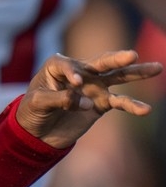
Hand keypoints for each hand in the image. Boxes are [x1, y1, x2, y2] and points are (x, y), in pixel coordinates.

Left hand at [17, 50, 161, 148]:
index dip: (72, 71)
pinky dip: (132, 106)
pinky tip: (145, 109)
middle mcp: (79, 72)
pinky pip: (119, 102)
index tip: (75, 83)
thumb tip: (86, 101)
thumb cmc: (32, 111)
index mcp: (57, 66)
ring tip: (156, 67)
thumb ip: (59, 99)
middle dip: (115, 59)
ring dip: (135, 72)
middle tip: (131, 55)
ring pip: (117, 77)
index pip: (67, 64)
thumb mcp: (38, 103)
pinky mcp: (100, 103)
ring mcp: (93, 87)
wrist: (38, 131)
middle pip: (99, 63)